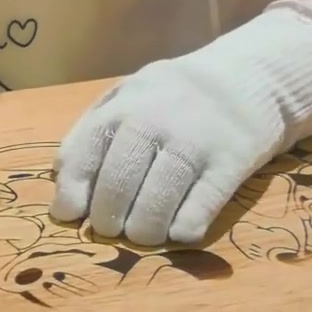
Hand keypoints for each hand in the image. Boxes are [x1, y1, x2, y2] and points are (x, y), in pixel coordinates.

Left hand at [51, 51, 286, 246]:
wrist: (251, 77)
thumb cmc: (176, 96)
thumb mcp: (128, 96)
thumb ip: (92, 130)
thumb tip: (59, 175)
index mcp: (124, 107)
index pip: (85, 155)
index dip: (72, 193)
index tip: (71, 216)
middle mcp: (155, 122)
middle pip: (118, 185)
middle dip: (108, 219)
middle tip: (113, 229)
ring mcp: (195, 142)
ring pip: (156, 202)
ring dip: (144, 231)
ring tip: (144, 235)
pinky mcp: (231, 161)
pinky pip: (200, 207)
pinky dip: (184, 229)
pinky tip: (179, 232)